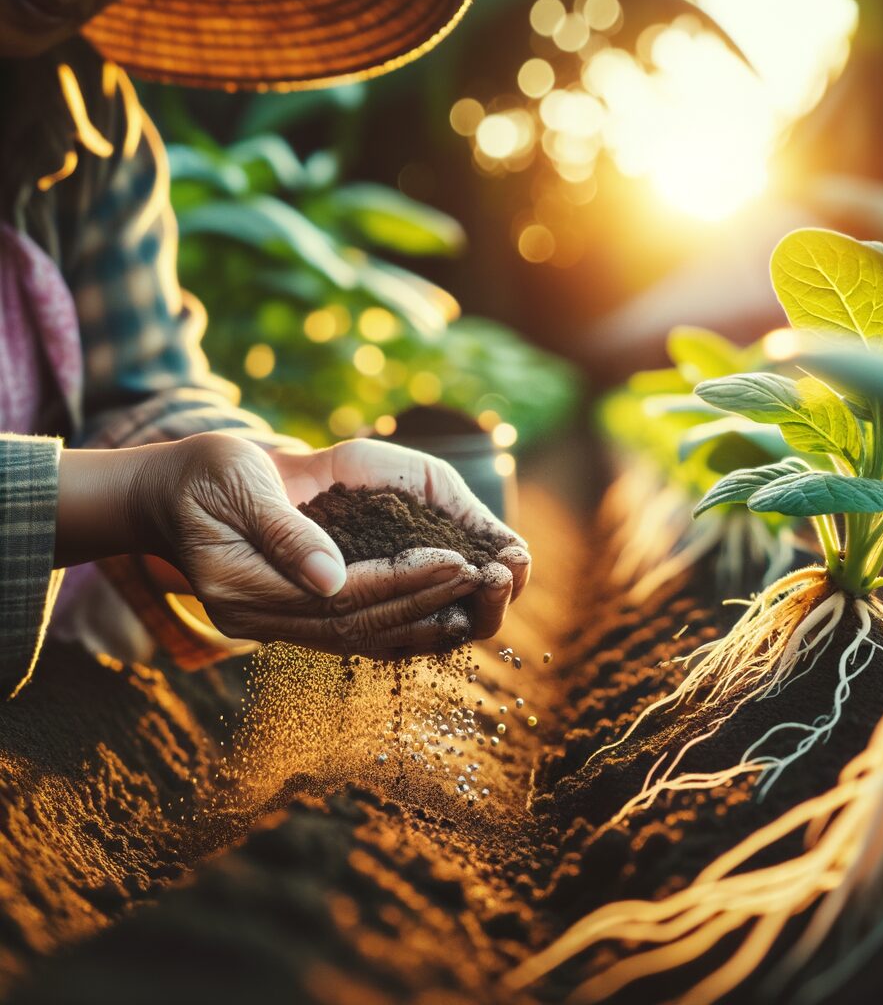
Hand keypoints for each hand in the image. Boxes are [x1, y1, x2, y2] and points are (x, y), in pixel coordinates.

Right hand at [55, 433, 511, 655]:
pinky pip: (354, 632)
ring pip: (362, 639)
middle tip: (486, 580)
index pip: (341, 598)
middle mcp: (259, 620)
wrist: (164, 496)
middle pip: (360, 626)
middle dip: (428, 603)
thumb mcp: (235, 483)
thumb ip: (283, 531)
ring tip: (479, 602)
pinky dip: (402, 624)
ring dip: (425, 622)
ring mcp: (272, 625)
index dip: (403, 581)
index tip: (457, 561)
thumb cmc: (200, 475)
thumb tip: (332, 577)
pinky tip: (443, 613)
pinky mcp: (290, 617)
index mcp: (242, 588)